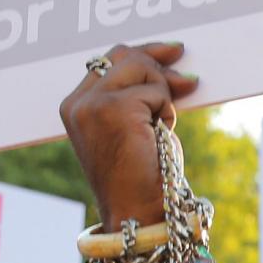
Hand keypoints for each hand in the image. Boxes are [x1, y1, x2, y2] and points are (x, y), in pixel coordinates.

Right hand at [59, 42, 196, 225]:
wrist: (137, 210)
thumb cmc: (140, 175)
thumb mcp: (135, 125)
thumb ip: (139, 91)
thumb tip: (172, 58)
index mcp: (75, 106)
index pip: (108, 60)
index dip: (144, 54)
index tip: (172, 52)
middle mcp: (78, 103)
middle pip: (125, 57)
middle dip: (158, 68)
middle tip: (187, 83)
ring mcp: (93, 104)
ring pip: (143, 70)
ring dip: (162, 97)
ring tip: (158, 129)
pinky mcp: (114, 108)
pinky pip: (156, 91)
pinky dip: (166, 112)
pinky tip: (158, 135)